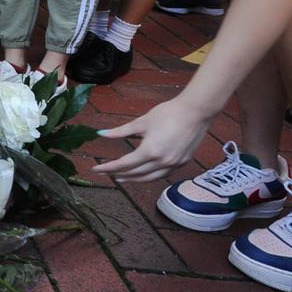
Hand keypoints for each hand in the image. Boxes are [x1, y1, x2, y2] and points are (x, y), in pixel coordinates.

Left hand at [92, 97, 213, 181]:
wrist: (195, 112)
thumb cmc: (168, 113)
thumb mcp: (141, 122)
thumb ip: (120, 131)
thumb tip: (101, 133)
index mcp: (150, 152)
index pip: (124, 165)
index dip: (108, 168)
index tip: (96, 169)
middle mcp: (161, 162)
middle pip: (136, 174)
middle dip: (119, 174)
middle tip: (106, 173)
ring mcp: (173, 164)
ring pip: (149, 178)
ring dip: (134, 179)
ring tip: (121, 178)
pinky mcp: (182, 162)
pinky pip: (162, 175)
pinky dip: (149, 176)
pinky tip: (143, 174)